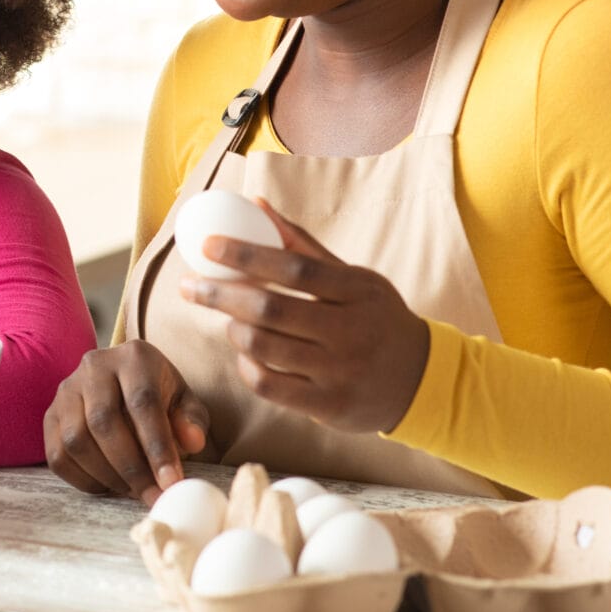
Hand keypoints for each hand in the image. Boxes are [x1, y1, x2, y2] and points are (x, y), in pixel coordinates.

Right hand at [43, 340, 209, 505]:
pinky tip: (107, 485)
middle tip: (151, 496)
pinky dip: (82, 479)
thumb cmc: (160, 396)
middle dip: (130, 468)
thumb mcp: (184, 402)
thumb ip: (192, 421)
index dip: (157, 447)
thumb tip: (192, 442)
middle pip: (103, 421)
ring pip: (76, 439)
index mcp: (134, 358)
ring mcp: (66, 389)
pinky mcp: (50, 414)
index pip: (142, 402)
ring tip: (132, 490)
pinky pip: (57, 455)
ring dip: (106, 475)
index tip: (171, 483)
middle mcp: (94, 366)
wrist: (125, 384)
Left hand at [179, 198, 430, 435]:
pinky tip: (243, 354)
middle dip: (221, 295)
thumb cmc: (377, 319)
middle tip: (189, 285)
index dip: (247, 254)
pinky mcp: (331, 406)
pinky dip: (247, 367)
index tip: (208, 245)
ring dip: (234, 331)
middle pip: (272, 310)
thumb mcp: (355, 279)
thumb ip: (304, 246)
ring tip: (226, 319)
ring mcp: (341, 371)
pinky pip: (272, 386)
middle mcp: (352, 331)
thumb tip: (257, 205)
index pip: (294, 268)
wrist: (421, 380)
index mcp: (358, 290)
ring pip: (266, 349)